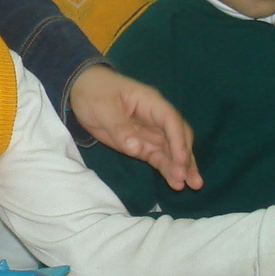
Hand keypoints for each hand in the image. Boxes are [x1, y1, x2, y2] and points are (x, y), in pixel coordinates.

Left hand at [68, 65, 200, 190]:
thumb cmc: (95, 92)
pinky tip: (176, 182)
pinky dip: (167, 169)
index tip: (182, 160)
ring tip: (193, 185)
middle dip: (186, 157)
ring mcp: (151, 132)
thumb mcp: (102, 107)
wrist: (82, 90)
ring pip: (171, 150)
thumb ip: (119, 127)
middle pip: (178, 136)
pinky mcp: (142, 144)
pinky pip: (159, 157)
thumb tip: (136, 149)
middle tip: (192, 179)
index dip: (178, 140)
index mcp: (150, 102)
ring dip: (182, 167)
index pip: (171, 121)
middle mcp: (156, 118)